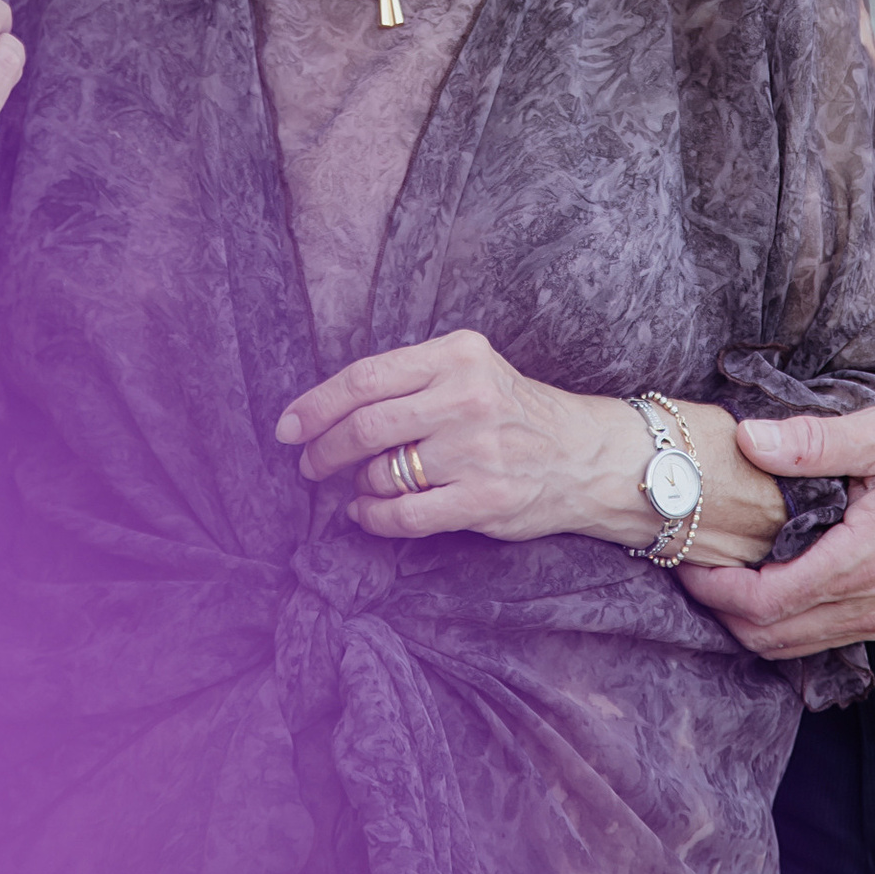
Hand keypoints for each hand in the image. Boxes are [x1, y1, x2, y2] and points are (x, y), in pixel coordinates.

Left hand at [278, 329, 621, 545]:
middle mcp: (466, 397)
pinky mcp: (484, 498)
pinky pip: (405, 515)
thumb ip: (411, 380)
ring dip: (356, 484)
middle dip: (323, 449)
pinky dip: (373, 518)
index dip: (316, 405)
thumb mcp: (471, 370)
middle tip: (309, 464)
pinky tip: (366, 513)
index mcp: (456, 355)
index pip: (366, 378)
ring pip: (381, 472)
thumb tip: (329, 410)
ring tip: (358, 486)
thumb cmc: (514, 412)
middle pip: (365, 425)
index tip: (288, 426)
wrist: (586, 455)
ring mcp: (476, 450)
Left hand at [684, 396, 874, 657]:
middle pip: (772, 638)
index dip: (715, 589)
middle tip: (687, 567)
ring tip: (721, 574)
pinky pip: (825, 636)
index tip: (682, 559)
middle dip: (721, 611)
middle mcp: (874, 604)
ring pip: (798, 645)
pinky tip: (772, 581)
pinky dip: (786, 622)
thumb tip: (747, 440)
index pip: (767, 603)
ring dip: (751, 621)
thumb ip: (813, 442)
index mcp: (864, 562)